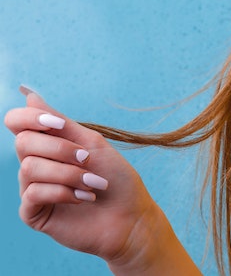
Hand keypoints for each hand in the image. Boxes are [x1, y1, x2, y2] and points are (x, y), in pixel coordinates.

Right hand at [4, 87, 192, 273]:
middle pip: (23, 142)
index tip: (57, 123)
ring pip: (29, 168)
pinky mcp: (33, 213)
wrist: (130, 217)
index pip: (17, 122)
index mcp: (48, 145)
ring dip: (69, 174)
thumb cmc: (115, 179)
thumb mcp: (92, 144)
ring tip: (93, 184)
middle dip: (59, 148)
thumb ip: (61, 123)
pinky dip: (63, 192)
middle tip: (87, 158)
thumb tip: (30, 96)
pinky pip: (33, 194)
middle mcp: (36, 165)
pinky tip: (84, 198)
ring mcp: (32, 189)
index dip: (29, 117)